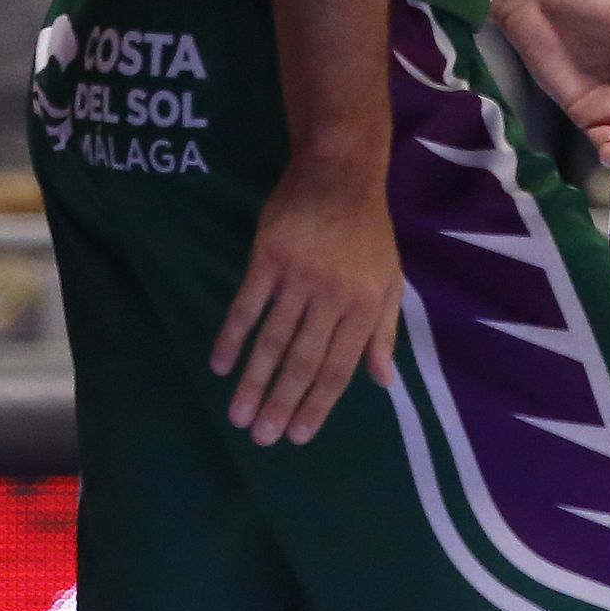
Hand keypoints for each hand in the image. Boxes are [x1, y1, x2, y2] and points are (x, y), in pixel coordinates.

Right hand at [209, 154, 402, 445]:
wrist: (341, 172)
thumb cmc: (368, 230)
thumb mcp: (390, 279)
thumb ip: (386, 332)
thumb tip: (384, 382)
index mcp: (366, 304)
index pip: (340, 366)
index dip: (318, 404)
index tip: (298, 436)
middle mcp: (334, 295)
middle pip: (304, 360)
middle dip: (282, 404)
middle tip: (261, 438)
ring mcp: (300, 275)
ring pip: (273, 340)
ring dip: (253, 381)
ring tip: (238, 416)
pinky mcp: (270, 257)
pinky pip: (247, 306)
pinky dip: (231, 338)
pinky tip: (219, 363)